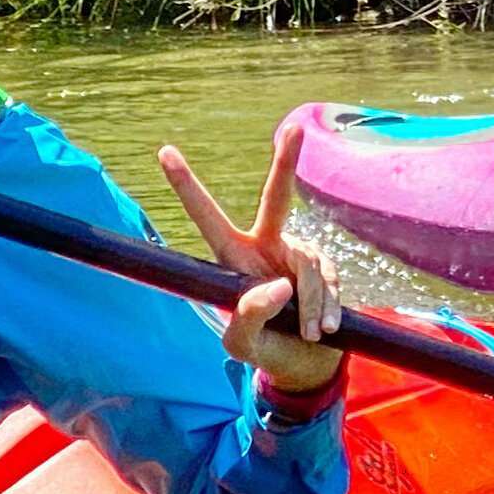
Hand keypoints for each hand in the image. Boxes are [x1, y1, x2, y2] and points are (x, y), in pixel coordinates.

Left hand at [158, 125, 343, 395]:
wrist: (305, 363)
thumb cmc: (263, 348)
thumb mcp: (242, 343)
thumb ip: (248, 317)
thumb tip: (279, 287)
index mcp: (233, 256)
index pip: (207, 217)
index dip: (186, 185)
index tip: (164, 150)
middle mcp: (266, 243)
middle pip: (276, 198)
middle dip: (286, 163)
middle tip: (296, 130)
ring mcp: (299, 252)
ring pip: (309, 267)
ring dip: (311, 305)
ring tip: (308, 333)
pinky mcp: (326, 266)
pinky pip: (330, 281)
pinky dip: (327, 309)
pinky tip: (323, 330)